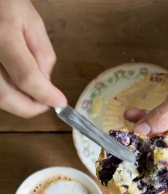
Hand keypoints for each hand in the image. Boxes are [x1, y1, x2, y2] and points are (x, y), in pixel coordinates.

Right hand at [0, 0, 66, 117]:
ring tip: (34, 95)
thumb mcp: (33, 24)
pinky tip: (18, 88)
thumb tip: (46, 82)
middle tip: (46, 105)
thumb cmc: (7, 5)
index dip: (46, 95)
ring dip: (18, 104)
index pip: (27, 78)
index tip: (60, 102)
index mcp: (3, 38)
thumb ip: (43, 55)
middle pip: (5, 96)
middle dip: (30, 108)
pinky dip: (8, 95)